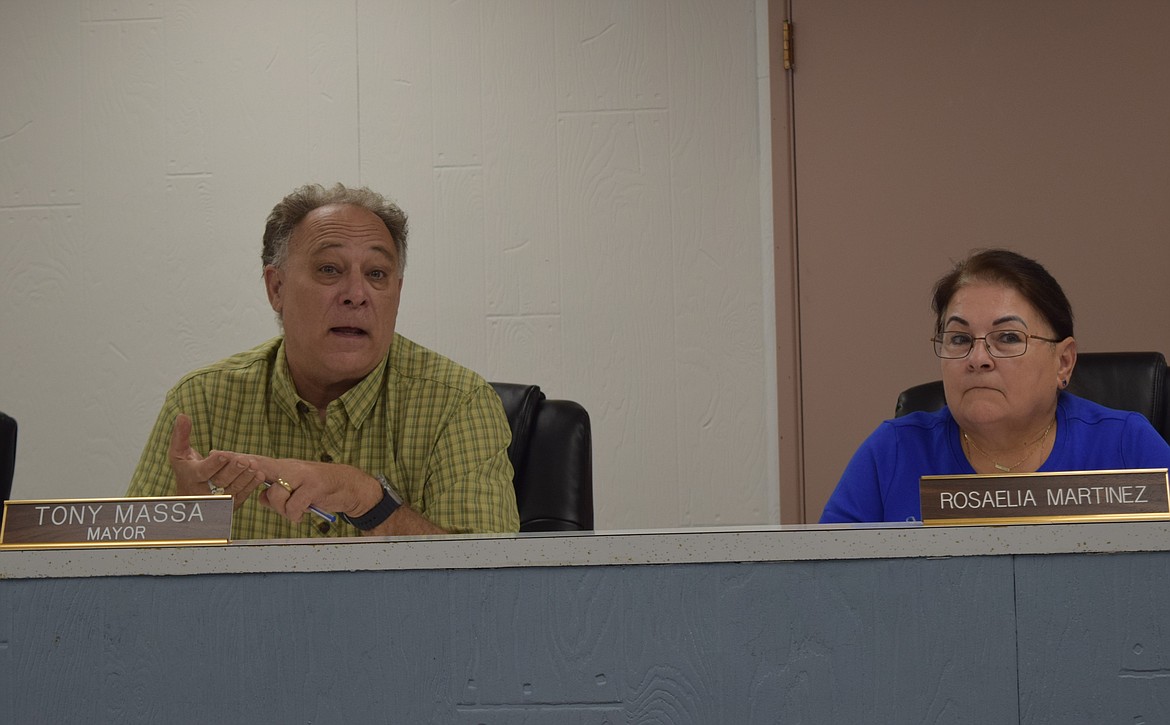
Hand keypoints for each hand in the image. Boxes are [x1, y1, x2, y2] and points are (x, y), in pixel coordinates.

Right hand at [167, 414, 264, 508]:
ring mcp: (217, 501)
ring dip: (245, 477)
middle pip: (219, 482)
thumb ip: (181, 435)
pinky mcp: (228, 505)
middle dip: (233, 470)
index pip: (202, 472)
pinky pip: (241, 496)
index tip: (223, 454)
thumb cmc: (187, 469)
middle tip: (244, 459)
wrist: (190, 495)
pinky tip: (259, 475)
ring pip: (232, 490)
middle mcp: (202, 492)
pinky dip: (251, 486)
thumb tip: (182, 415)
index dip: (213, 464)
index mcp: (190, 477)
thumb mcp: (179, 453)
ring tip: (254, 465)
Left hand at [248, 457, 445, 534]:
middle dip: (247, 469)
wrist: (350, 486)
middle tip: (240, 468)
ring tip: (295, 512)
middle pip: (260, 467)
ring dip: (283, 510)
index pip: (255, 461)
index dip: (236, 458)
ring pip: (276, 494)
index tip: (216, 453)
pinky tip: (304, 514)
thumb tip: (260, 498)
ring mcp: (302, 474)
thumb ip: (276, 495)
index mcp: (282, 468)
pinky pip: (294, 506)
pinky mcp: (315, 485)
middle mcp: (290, 467)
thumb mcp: (296, 492)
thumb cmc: (320, 490)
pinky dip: (297, 515)